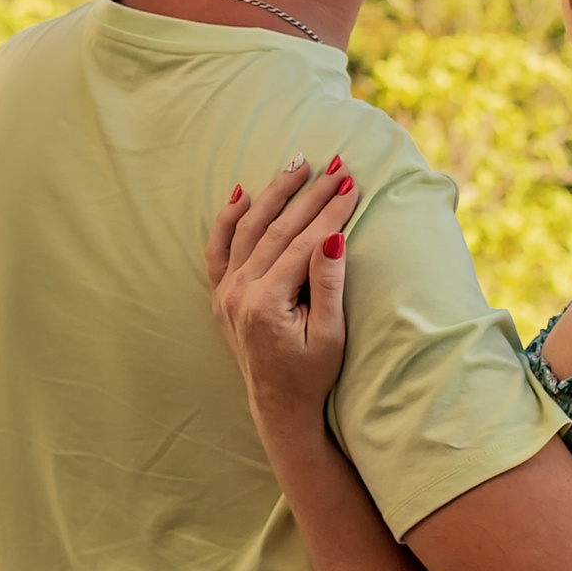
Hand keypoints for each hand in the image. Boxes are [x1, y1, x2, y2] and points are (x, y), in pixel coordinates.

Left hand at [204, 155, 362, 450]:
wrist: (280, 407)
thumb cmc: (312, 374)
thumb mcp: (330, 334)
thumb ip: (327, 283)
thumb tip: (333, 236)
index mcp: (265, 302)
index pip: (303, 242)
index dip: (331, 211)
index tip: (353, 184)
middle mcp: (239, 293)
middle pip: (278, 229)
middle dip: (310, 194)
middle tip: (337, 165)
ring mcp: (226, 292)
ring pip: (249, 229)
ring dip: (274, 194)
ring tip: (298, 163)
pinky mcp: (221, 294)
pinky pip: (218, 249)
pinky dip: (228, 219)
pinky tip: (241, 193)